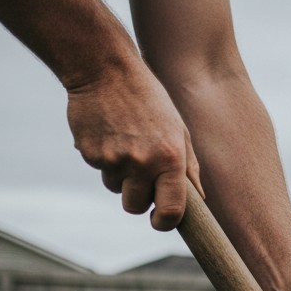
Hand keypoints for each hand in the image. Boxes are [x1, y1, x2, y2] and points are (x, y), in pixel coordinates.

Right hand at [66, 61, 202, 230]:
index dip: (165, 223)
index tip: (160, 221)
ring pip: (116, 189)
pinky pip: (99, 170)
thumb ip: (189, 167)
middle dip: (138, 200)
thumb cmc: (149, 99)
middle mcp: (142, 163)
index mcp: (171, 159)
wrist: (105, 68)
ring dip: (120, 176)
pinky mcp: (90, 153)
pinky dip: (104, 159)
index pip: (171, 210)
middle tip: (140, 178)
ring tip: (125, 143)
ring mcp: (114, 159)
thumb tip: (200, 200)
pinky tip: (109, 133)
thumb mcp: (178, 129)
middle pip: (136, 207)